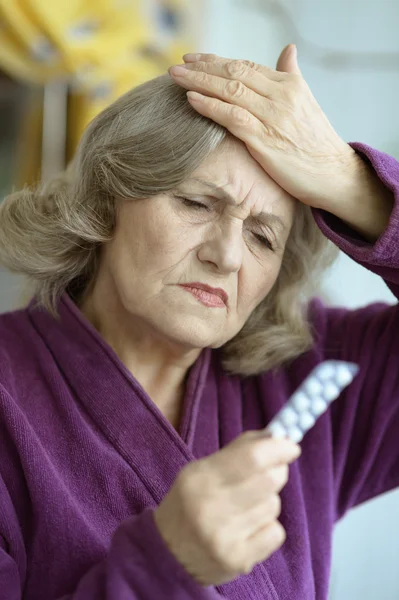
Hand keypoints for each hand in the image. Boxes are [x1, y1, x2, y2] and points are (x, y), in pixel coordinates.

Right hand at [153, 431, 300, 586]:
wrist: (167, 555)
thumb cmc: (190, 503)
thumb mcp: (202, 470)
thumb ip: (238, 451)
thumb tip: (276, 436)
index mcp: (200, 478)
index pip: (251, 458)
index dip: (277, 449)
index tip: (291, 446)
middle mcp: (210, 507)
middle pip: (269, 480)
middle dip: (277, 472)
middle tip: (269, 473)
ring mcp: (224, 537)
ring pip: (273, 505)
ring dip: (267, 502)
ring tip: (246, 508)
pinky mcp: (237, 560)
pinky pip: (275, 533)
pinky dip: (268, 528)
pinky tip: (249, 530)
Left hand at [168, 45, 357, 209]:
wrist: (334, 174)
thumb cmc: (317, 143)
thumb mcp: (306, 103)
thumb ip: (292, 76)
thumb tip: (288, 50)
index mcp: (289, 84)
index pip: (245, 66)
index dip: (217, 61)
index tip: (194, 58)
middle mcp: (281, 95)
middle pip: (234, 73)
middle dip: (202, 67)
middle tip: (177, 66)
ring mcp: (273, 117)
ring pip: (230, 91)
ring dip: (200, 82)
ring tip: (176, 77)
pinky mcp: (266, 141)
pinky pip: (233, 117)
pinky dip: (211, 106)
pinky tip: (192, 99)